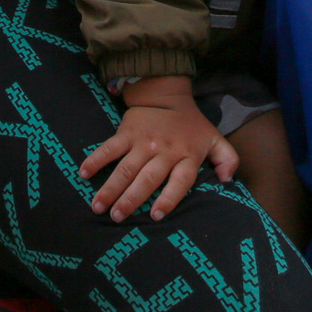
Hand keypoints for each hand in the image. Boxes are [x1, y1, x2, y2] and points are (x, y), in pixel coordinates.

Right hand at [79, 76, 237, 221]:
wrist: (168, 94)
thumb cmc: (192, 125)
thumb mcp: (215, 139)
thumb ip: (227, 160)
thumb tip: (228, 181)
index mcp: (186, 156)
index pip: (179, 181)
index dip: (169, 199)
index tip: (156, 216)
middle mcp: (164, 152)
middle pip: (147, 179)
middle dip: (131, 200)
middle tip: (117, 217)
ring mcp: (143, 142)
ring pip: (126, 168)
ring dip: (111, 188)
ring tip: (98, 207)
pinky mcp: (126, 132)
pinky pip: (109, 148)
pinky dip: (96, 159)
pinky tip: (83, 173)